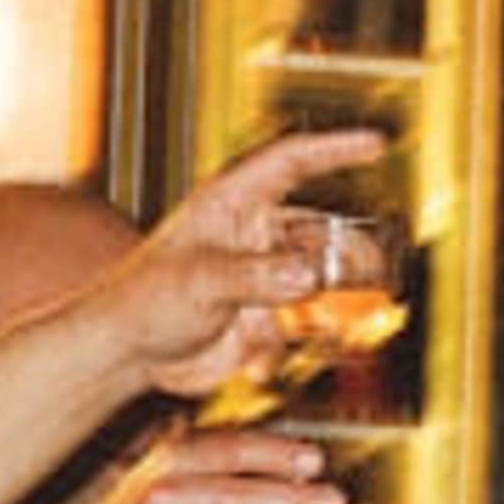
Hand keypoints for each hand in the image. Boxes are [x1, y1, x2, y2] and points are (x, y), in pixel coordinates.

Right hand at [61, 426, 345, 503]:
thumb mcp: (167, 486)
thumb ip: (221, 478)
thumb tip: (289, 477)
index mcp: (166, 464)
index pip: (228, 451)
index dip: (274, 453)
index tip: (314, 459)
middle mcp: (160, 496)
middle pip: (236, 493)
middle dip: (289, 498)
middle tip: (332, 500)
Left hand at [84, 129, 388, 398]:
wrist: (126, 355)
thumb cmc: (143, 300)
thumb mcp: (200, 280)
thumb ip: (256, 276)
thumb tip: (310, 275)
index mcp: (233, 203)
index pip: (292, 161)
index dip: (335, 148)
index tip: (377, 143)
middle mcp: (253, 234)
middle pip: (321, 227)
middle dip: (347, 247)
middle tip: (374, 266)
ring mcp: (262, 277)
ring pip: (320, 277)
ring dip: (331, 297)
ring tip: (329, 314)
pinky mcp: (264, 316)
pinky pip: (301, 325)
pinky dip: (292, 342)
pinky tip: (255, 360)